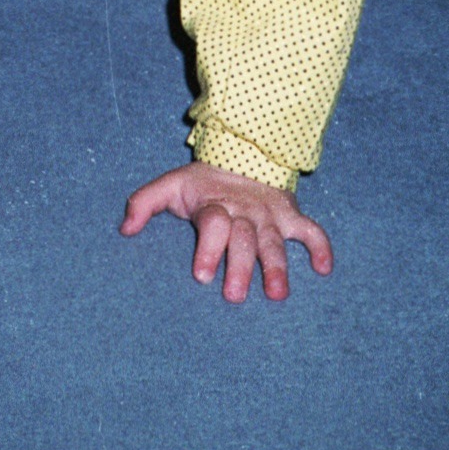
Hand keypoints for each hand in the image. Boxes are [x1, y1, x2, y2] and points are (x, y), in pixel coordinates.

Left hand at [119, 162, 332, 300]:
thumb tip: (124, 228)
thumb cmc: (203, 182)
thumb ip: (144, 203)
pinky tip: (324, 269)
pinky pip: (311, 230)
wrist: (242, 153)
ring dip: (277, 267)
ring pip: (274, 242)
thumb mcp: (171, 185)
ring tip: (276, 294)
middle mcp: (244, 212)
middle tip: (233, 296)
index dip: (207, 248)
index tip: (200, 274)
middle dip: (240, 267)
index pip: (212, 224)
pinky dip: (320, 247)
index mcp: (215, 205)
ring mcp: (269, 216)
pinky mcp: (290, 216)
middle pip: (244, 239)